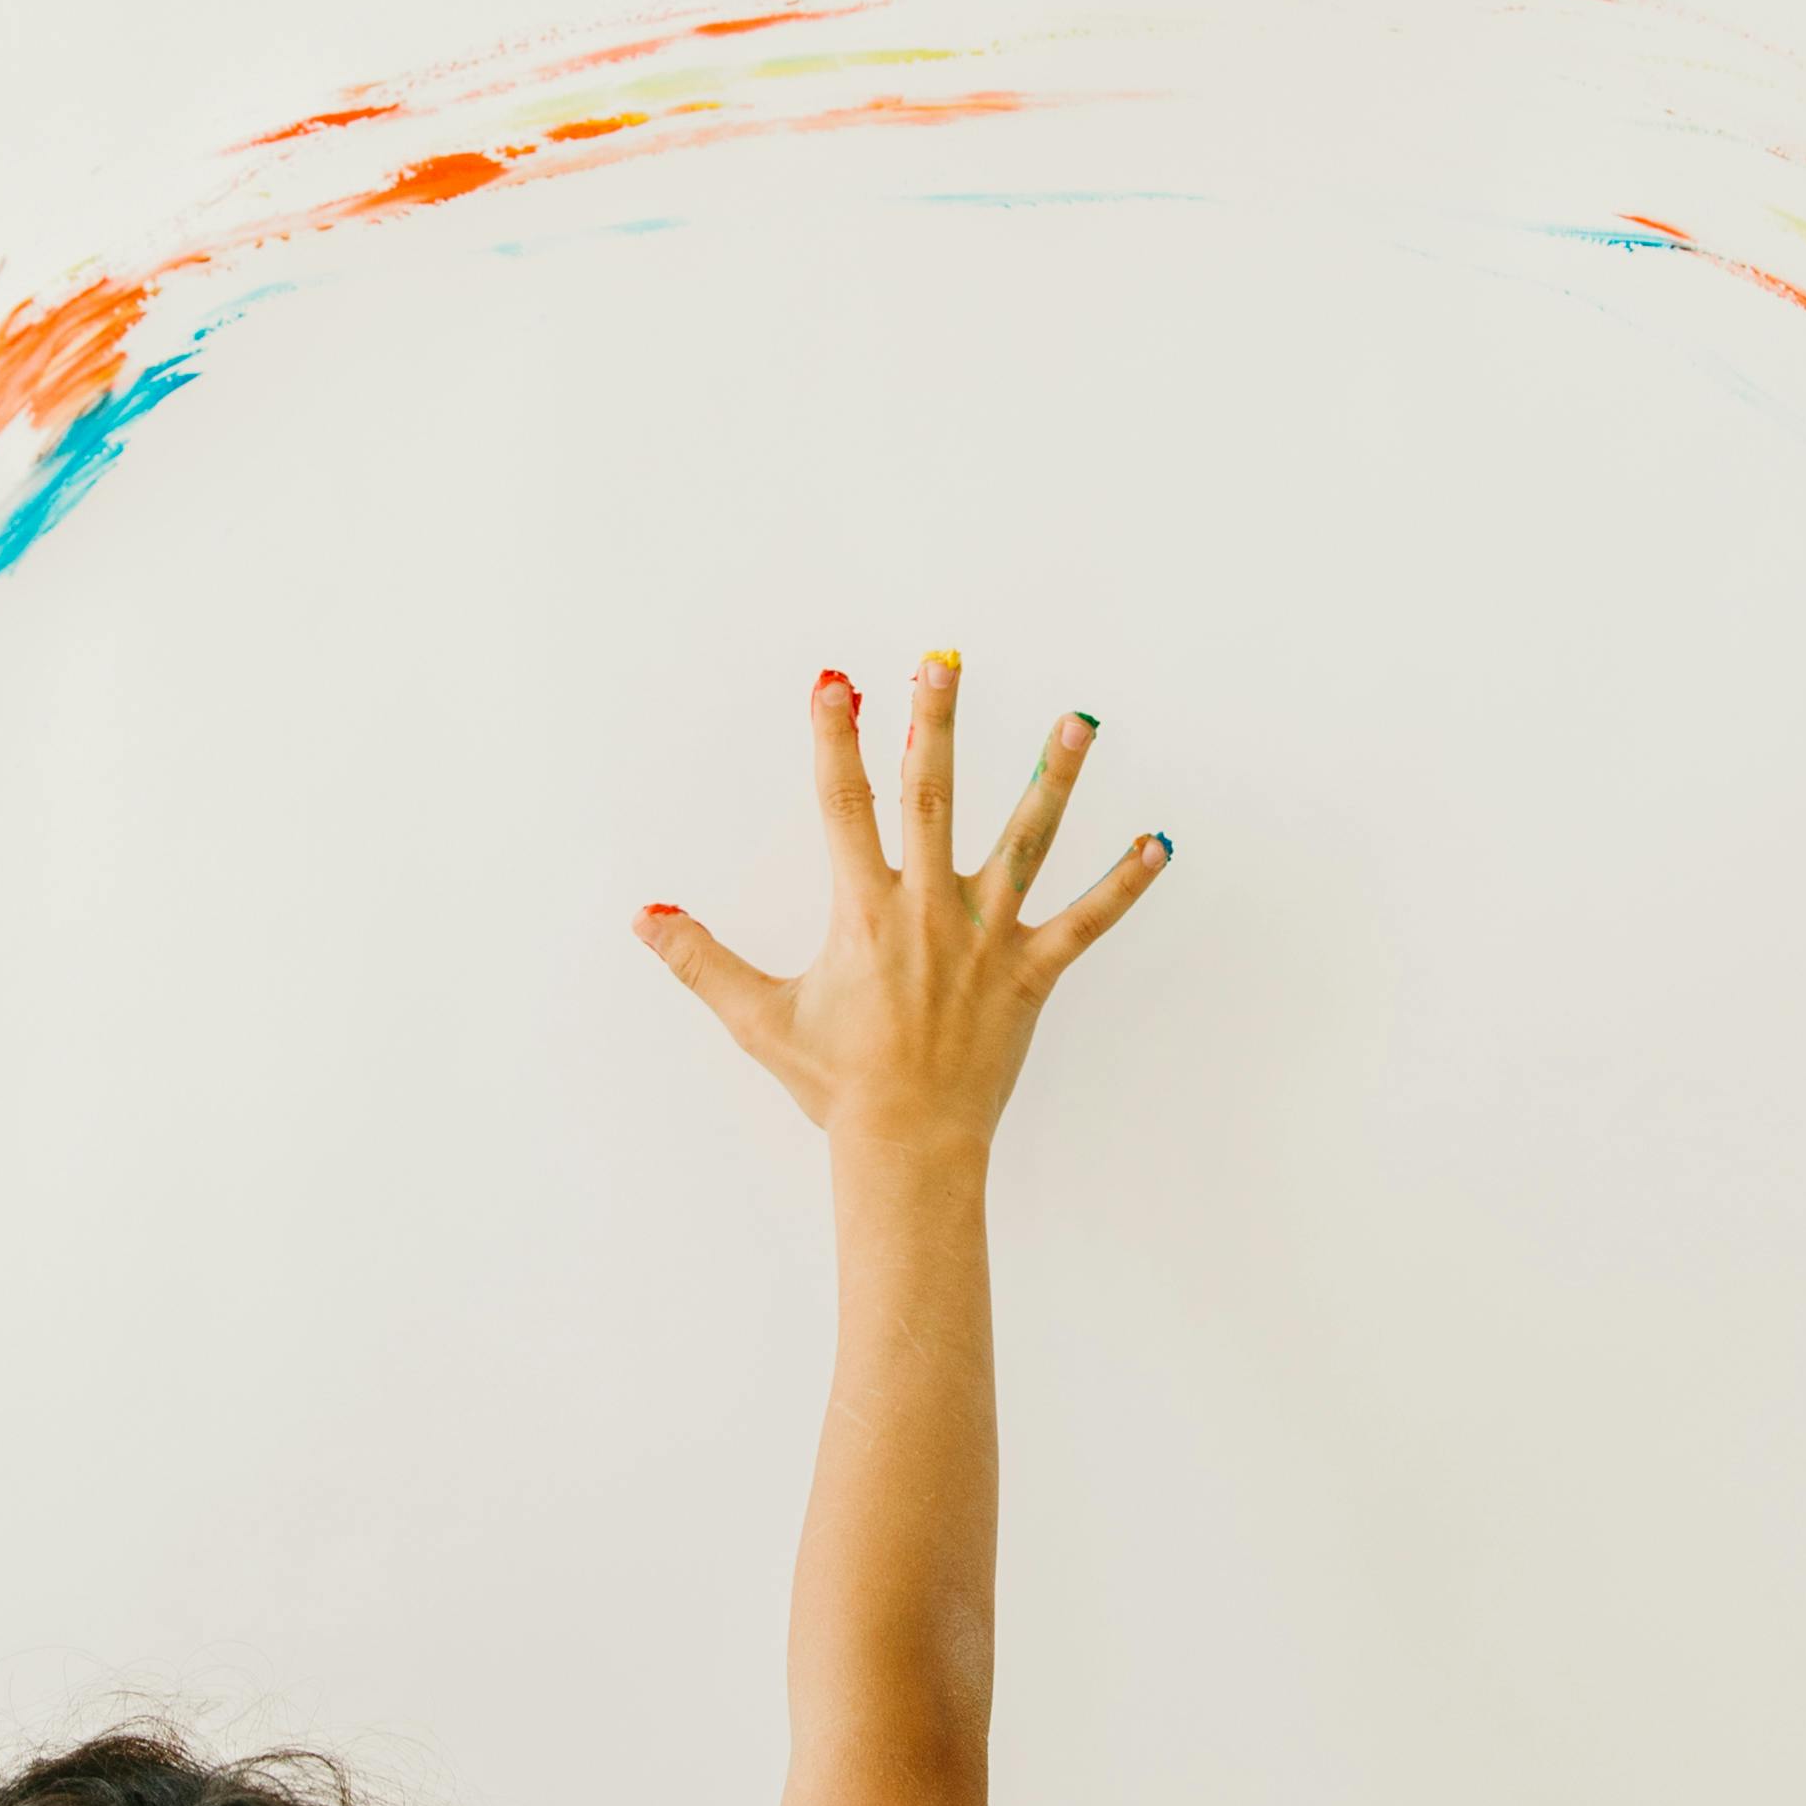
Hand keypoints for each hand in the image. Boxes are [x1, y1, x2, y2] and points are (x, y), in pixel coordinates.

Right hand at [636, 657, 1167, 1153]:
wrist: (906, 1145)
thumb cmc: (834, 1083)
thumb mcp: (758, 1018)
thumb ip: (700, 959)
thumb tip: (645, 917)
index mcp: (863, 911)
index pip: (844, 806)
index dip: (836, 740)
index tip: (837, 681)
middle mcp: (927, 911)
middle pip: (932, 797)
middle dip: (936, 723)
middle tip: (944, 660)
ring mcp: (985, 937)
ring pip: (1026, 843)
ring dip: (1054, 778)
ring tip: (1079, 720)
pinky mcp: (1030, 973)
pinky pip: (1086, 922)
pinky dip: (1124, 884)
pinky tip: (1160, 844)